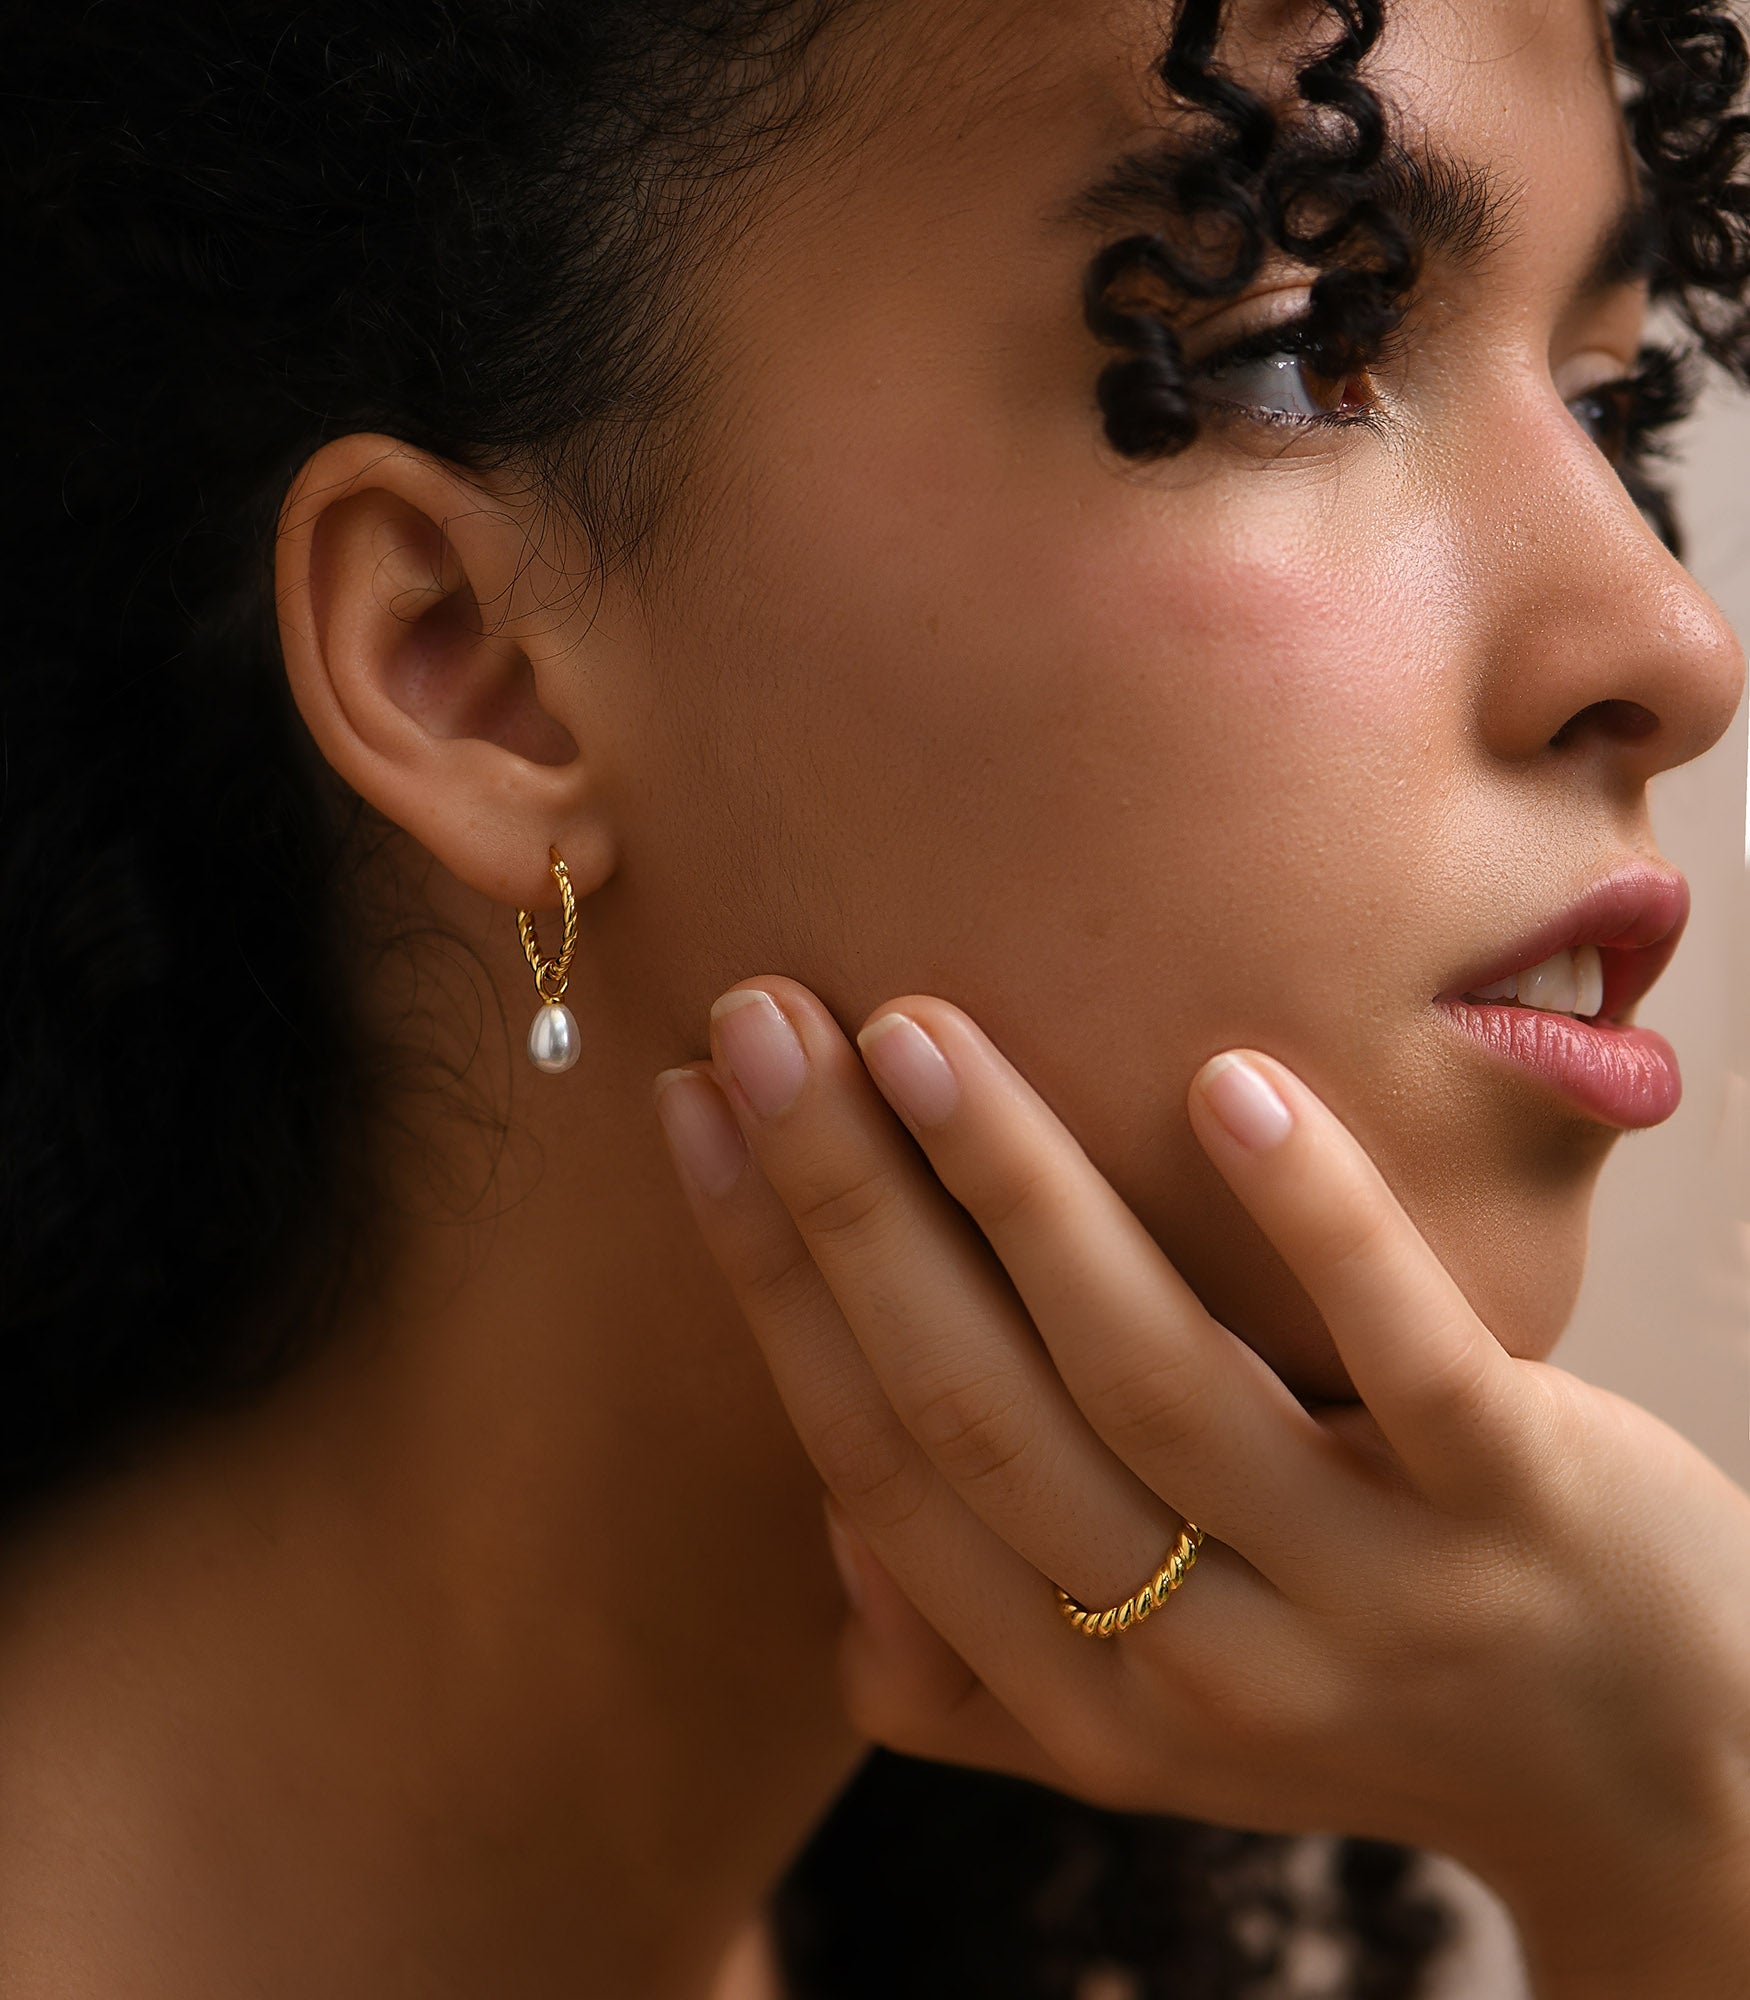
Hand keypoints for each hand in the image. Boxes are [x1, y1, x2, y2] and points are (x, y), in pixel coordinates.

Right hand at [651, 979, 1749, 1994]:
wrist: (1648, 1782)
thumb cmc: (1366, 1706)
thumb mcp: (1149, 1729)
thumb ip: (973, 1674)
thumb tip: (837, 1538)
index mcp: (1075, 1698)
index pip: (878, 1464)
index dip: (771, 1283)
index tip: (691, 1113)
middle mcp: (1195, 1663)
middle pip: (973, 1408)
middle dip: (842, 1204)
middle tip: (757, 1022)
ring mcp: (1363, 1587)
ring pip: (1149, 1372)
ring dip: (1016, 1189)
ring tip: (915, 1028)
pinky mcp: (1518, 1501)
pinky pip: (1398, 1355)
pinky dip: (1313, 1223)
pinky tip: (1228, 1082)